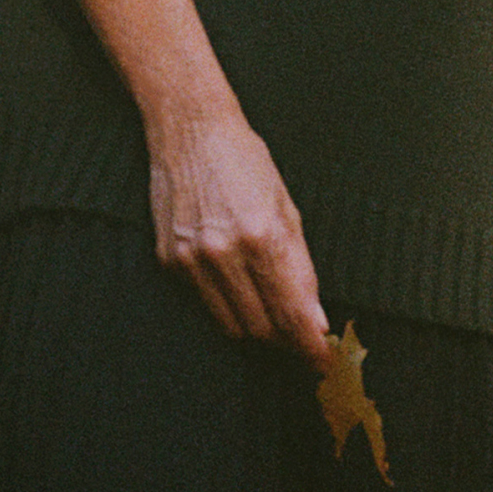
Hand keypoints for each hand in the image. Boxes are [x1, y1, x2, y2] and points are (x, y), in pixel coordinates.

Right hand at [146, 103, 334, 367]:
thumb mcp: (287, 208)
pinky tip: (240, 288)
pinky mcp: (170, 261)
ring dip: (258, 329)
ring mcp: (192, 259)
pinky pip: (205, 303)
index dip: (310, 344)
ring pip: (232, 324)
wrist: (191, 130)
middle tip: (304, 340)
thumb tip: (314, 317)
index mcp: (263, 235)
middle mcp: (224, 252)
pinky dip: (228, 305)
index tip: (323, 361)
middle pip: (262, 327)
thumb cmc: (247, 162)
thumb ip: (300, 267)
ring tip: (276, 318)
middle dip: (287, 341)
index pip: (291, 311)